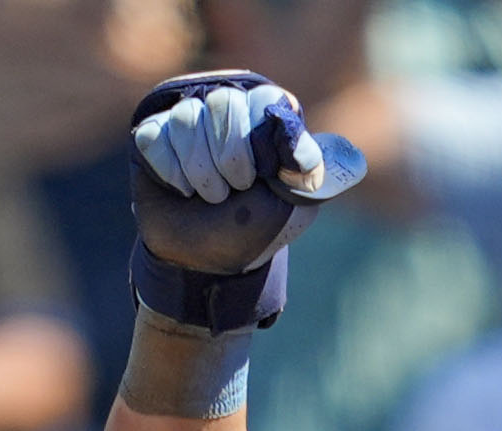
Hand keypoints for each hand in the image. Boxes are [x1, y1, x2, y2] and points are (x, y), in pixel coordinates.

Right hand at [129, 69, 361, 282]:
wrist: (208, 263)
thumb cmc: (255, 230)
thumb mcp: (296, 204)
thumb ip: (315, 170)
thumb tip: (347, 157)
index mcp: (263, 120)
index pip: (264, 97)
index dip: (261, 136)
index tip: (263, 173)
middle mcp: (226, 112)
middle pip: (222, 102)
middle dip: (230, 155)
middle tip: (235, 188)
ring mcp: (188, 122)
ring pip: (187, 119)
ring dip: (201, 169)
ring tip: (210, 197)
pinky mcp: (154, 138)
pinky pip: (156, 136)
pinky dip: (171, 171)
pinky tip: (183, 190)